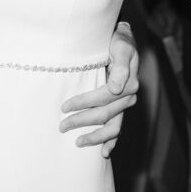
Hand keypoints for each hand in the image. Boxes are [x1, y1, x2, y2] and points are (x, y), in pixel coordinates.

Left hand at [59, 21, 138, 157]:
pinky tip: (103, 152)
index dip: (83, 103)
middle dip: (82, 121)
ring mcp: (125, 104)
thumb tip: (114, 87)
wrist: (121, 39)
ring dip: (95, 137)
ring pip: (112, 126)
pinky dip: (111, 141)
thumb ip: (120, 66)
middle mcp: (128, 96)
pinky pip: (118, 127)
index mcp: (128, 83)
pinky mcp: (121, 107)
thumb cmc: (118, 41)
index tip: (64, 107)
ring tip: (78, 143)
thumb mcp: (121, 46)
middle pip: (104, 114)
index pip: (102, 98)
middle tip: (62, 126)